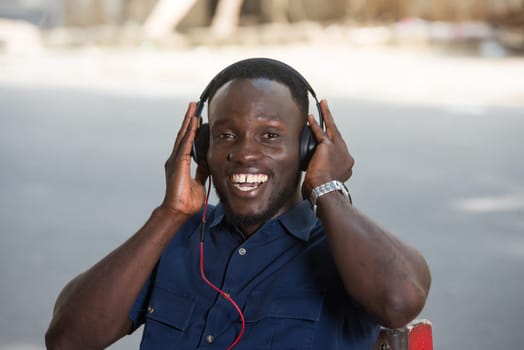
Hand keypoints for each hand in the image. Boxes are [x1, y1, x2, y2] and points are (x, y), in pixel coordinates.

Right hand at [160, 102, 207, 216]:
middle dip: (189, 119)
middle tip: (194, 105)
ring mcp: (175, 160)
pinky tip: (193, 124)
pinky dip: (189, 133)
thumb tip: (208, 161)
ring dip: (188, 121)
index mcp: (180, 162)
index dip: (192, 128)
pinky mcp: (178, 163)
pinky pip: (185, 145)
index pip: (187, 141)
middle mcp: (175, 158)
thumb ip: (202, 169)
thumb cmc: (186, 199)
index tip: (197, 117)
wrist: (179, 210)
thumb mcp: (199, 180)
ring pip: (183, 136)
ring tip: (193, 108)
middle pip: (183, 134)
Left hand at [302, 99, 353, 198]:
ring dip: (327, 115)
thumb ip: (324, 174)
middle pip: (338, 135)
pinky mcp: (328, 146)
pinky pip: (320, 132)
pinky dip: (315, 123)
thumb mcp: (327, 182)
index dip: (333, 145)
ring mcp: (339, 149)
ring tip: (323, 104)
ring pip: (332, 128)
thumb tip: (315, 176)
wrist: (323, 190)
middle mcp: (346, 155)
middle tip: (328, 110)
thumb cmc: (323, 190)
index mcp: (347, 164)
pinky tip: (310, 116)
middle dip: (333, 123)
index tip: (326, 143)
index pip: (340, 150)